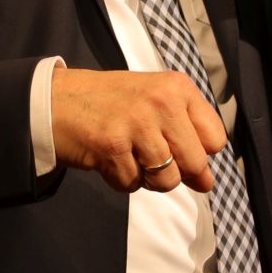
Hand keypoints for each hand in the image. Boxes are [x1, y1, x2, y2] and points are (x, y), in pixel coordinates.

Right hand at [49, 66, 222, 193]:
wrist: (55, 100)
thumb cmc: (110, 104)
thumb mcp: (155, 105)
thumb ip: (185, 138)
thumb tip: (207, 183)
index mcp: (177, 88)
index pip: (216, 139)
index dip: (197, 152)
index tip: (176, 146)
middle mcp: (162, 101)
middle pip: (195, 163)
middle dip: (175, 172)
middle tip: (149, 156)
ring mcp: (137, 123)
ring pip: (167, 180)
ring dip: (146, 178)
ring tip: (128, 156)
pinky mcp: (112, 145)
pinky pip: (132, 184)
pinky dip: (120, 179)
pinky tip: (108, 158)